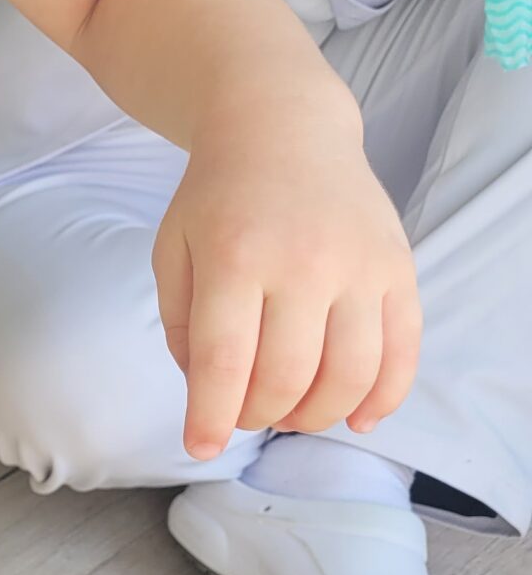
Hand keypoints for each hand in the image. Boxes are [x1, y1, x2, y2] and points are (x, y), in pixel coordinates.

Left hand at [151, 98, 420, 461]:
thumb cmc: (219, 198)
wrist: (284, 129)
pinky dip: (383, 398)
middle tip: (245, 414)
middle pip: (286, 377)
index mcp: (235, 257)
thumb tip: (209, 393)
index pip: (224, 362)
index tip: (202, 445)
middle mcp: (303, 262)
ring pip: (348, 375)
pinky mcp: (398, 270)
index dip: (211, 417)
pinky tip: (358, 418)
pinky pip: (401, 352)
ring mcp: (359, 266)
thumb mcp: (174, 250)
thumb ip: (183, 325)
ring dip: (316, 415)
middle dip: (259, 415)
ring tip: (291, 414)